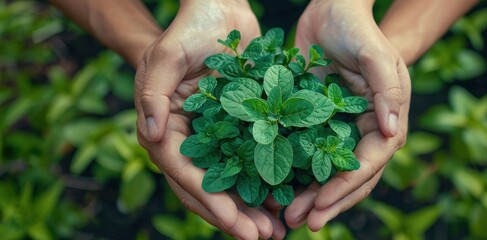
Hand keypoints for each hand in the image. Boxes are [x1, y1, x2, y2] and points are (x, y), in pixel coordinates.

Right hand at [134, 1, 284, 238]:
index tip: (236, 223)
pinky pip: (251, 160)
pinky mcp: (239, 128)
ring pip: (231, 180)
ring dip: (252, 207)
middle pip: (208, 187)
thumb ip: (155, 94)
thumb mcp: (167, 57)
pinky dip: (266, 180)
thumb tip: (151, 135)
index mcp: (165, 128)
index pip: (184, 174)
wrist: (216, 11)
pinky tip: (286, 198)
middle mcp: (188, 139)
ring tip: (278, 230)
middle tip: (263, 237)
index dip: (210, 201)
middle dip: (234, 215)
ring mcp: (215, 137)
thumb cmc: (187, 30)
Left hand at [284, 0, 410, 230]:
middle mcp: (363, 131)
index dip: (347, 187)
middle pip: (350, 177)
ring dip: (310, 196)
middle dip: (327, 202)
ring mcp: (337, 130)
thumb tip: (390, 130)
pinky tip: (274, 191)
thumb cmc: (356, 28)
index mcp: (384, 119)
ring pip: (327, 173)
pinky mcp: (313, 124)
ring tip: (287, 217)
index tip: (321, 205)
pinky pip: (305, 155)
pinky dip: (293, 175)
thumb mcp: (374, 52)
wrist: (330, 11)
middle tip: (301, 222)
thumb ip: (387, 89)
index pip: (370, 162)